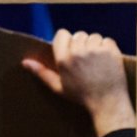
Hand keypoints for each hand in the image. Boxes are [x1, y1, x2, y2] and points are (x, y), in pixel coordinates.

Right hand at [22, 28, 136, 136]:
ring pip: (93, 36)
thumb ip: (41, 73)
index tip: (70, 49)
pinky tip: (106, 61)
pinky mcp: (111, 51)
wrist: (107, 103)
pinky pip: (107, 40)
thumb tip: (25, 62)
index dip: (66, 40)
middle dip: (81, 44)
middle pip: (78, 35)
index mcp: (64, 59)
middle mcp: (78, 52)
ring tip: (96, 61)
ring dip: (94, 45)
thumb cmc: (81, 96)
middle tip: (85, 60)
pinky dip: (107, 48)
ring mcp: (96, 50)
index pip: (62, 34)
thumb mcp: (58, 87)